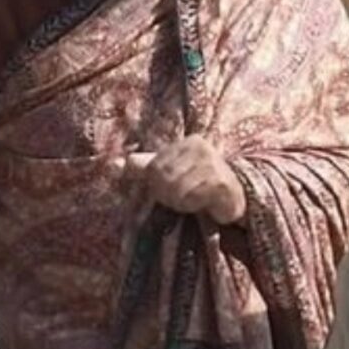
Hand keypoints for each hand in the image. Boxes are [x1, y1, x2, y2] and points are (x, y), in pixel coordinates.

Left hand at [124, 137, 245, 225]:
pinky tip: (206, 205)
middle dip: (170, 196)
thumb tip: (113, 163)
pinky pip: (194, 197)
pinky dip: (195, 206)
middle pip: (164, 179)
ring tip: (197, 202)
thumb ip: (143, 167)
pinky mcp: (222, 182)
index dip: (158, 186)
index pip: (154, 169)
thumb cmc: (199, 185)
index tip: (173, 192)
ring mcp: (213, 163)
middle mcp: (201, 147)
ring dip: (183, 203)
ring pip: (177, 190)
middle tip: (185, 200)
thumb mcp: (170, 172)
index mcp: (187, 143)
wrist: (234, 200)